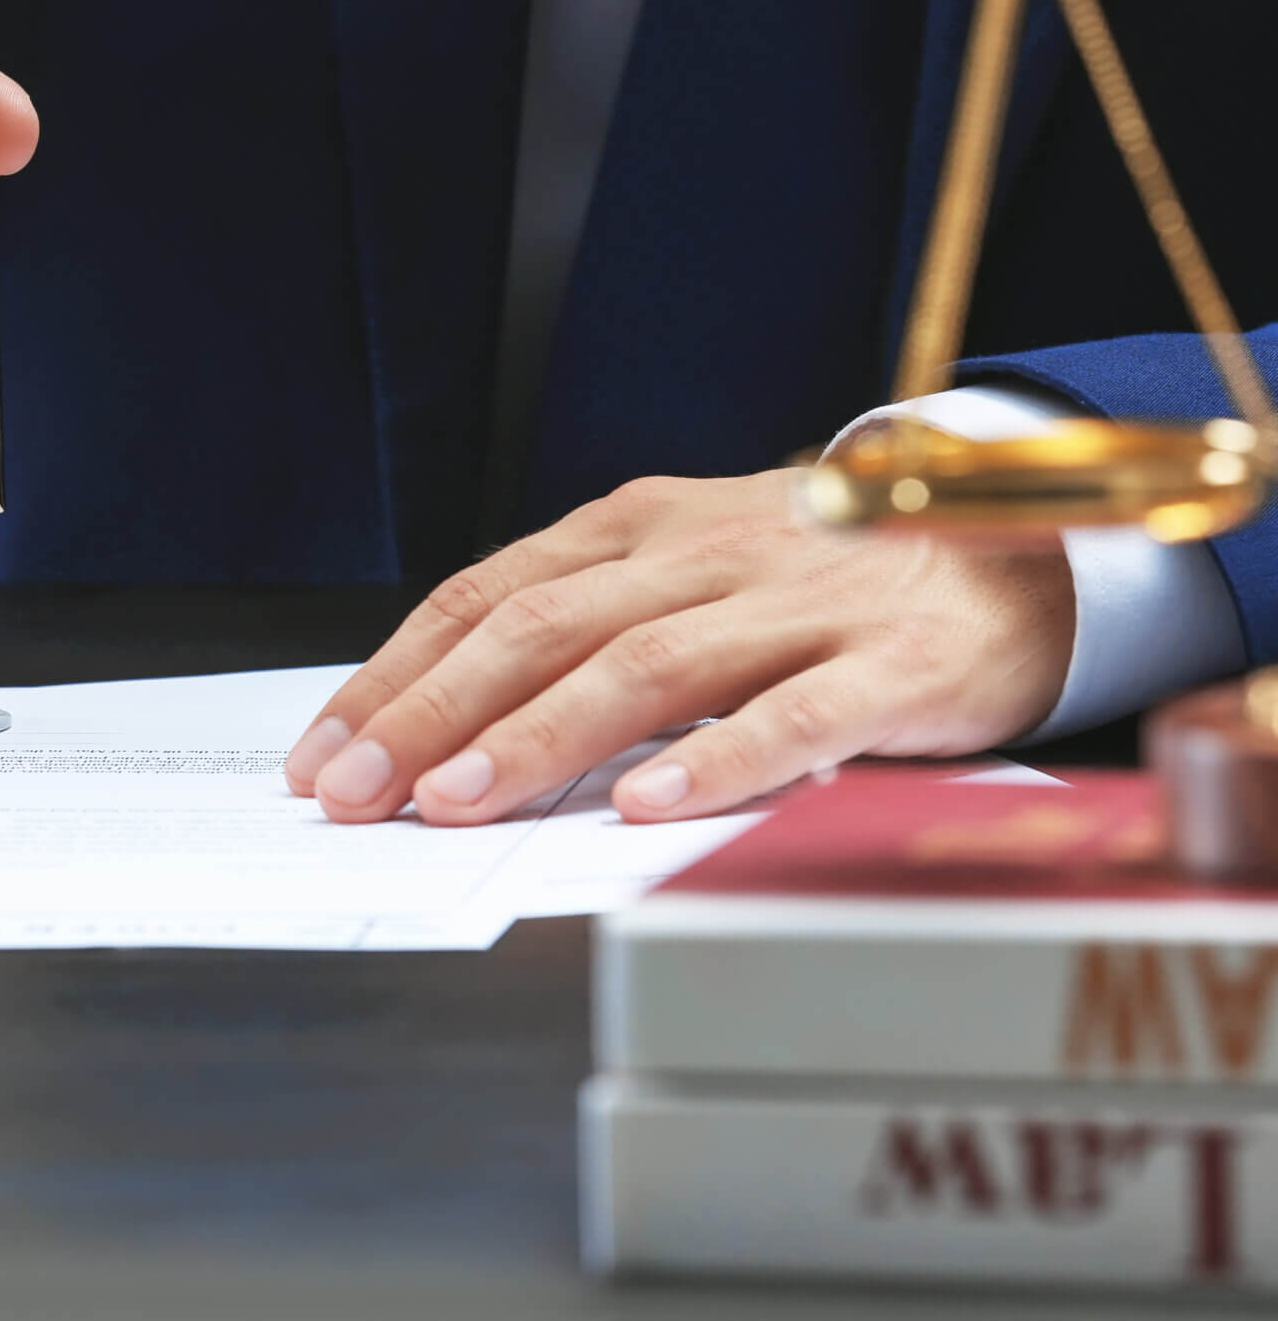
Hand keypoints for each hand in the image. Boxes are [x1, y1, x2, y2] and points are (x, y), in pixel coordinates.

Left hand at [282, 470, 1074, 824]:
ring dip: (542, 735)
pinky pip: (796, 715)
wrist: (1012, 548)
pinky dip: (717, 758)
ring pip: (647, 664)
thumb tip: (436, 731)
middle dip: (434, 711)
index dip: (395, 673)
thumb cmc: (815, 584)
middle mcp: (703, 553)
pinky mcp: (893, 666)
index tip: (320, 753)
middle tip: (356, 790)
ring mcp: (798, 604)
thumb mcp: (683, 577)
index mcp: (636, 527)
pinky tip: (648, 806)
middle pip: (543, 627)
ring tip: (459, 801)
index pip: (486, 594)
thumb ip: (581, 632)